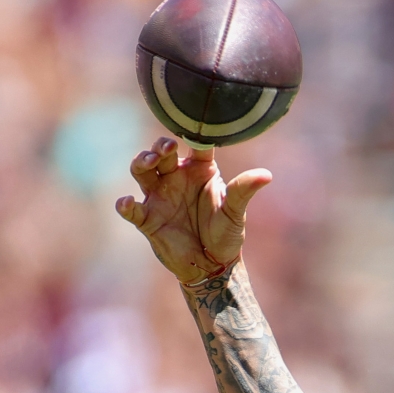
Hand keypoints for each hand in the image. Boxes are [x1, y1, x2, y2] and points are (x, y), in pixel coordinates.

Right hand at [115, 137, 271, 285]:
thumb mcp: (235, 212)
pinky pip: (132, 209)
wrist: (213, 265)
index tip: (193, 127)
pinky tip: (126, 202)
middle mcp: (176, 178)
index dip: (192, 133)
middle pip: (161, 153)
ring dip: (142, 162)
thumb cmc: (225, 233)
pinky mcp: (148, 218)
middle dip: (161, 146)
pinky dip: (126, 205)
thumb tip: (267, 175)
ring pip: (142, 171)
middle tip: (168, 147)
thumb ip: (244, 191)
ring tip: (149, 161)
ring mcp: (159, 196)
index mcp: (199, 170)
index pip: (194, 145)